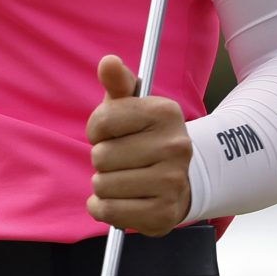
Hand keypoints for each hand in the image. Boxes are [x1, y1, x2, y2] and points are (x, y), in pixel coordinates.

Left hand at [85, 54, 193, 234]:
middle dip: (102, 159)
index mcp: (165, 113)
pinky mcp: (163, 213)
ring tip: (125, 178)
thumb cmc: (142, 137)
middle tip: (122, 159)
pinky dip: (104, 207)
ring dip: (104, 184)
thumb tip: (108, 61)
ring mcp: (172, 182)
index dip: (97, 130)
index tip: (110, 133)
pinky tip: (121, 199)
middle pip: (100, 156)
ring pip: (102, 185)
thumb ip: (117, 83)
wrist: (179, 178)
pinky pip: (108, 211)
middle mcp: (176, 147)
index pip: (101, 122)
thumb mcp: (130, 106)